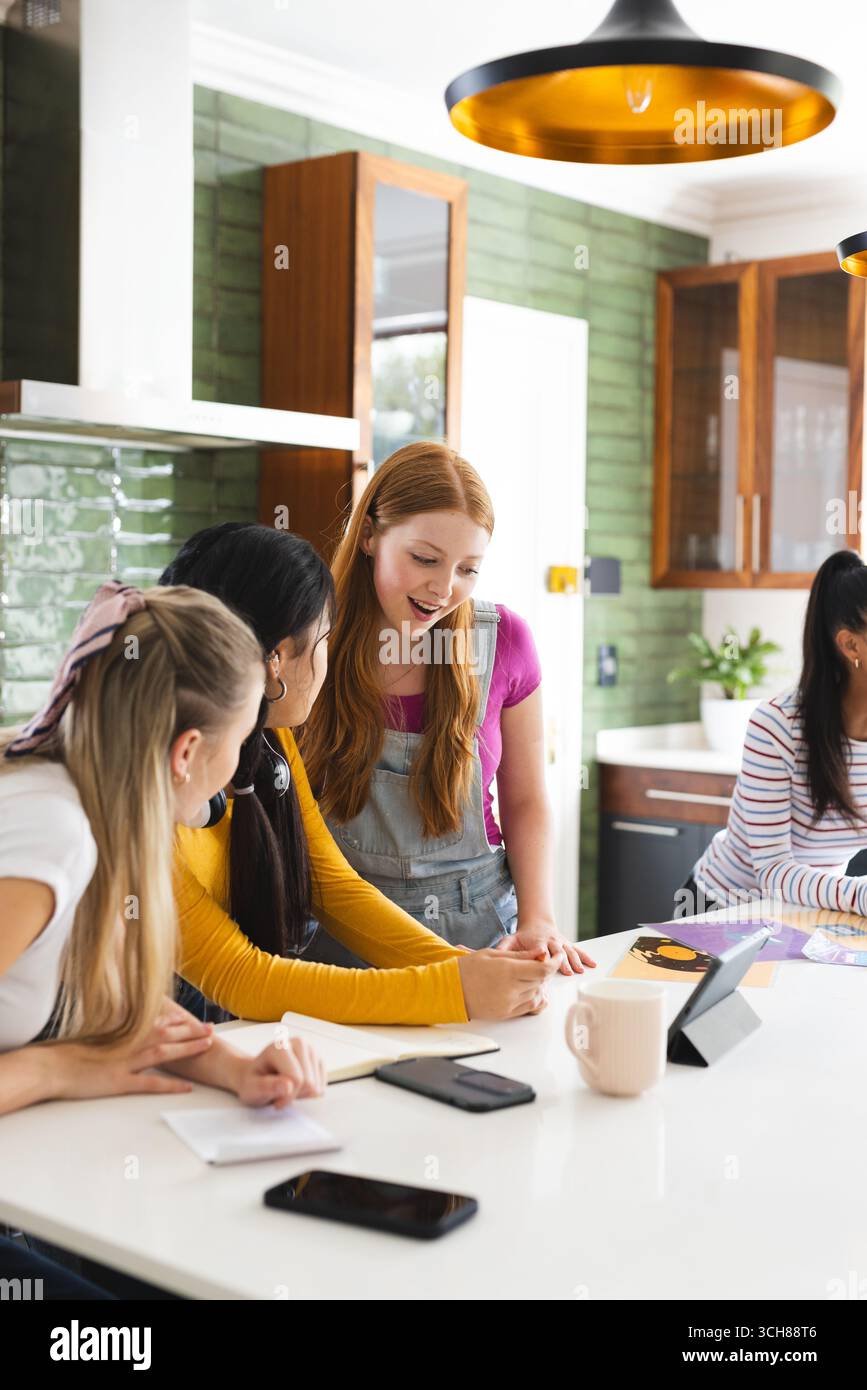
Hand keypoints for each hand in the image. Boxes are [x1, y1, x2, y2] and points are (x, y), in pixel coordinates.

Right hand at [53, 1009, 214, 1101]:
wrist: (49, 1067)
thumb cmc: (68, 1054)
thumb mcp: (95, 1039)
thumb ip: (114, 1034)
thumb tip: (127, 1030)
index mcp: (121, 1033)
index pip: (156, 1023)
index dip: (177, 1021)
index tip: (193, 1019)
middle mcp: (127, 1044)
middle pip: (166, 1034)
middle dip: (190, 1031)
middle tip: (211, 1029)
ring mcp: (125, 1063)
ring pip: (164, 1052)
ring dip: (187, 1049)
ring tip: (208, 1046)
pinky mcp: (119, 1082)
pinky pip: (150, 1084)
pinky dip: (170, 1084)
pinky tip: (187, 1086)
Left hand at [232, 1038, 326, 1109]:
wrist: (258, 1076)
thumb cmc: (254, 1082)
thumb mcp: (252, 1088)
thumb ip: (267, 1087)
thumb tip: (288, 1086)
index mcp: (280, 1046)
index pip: (296, 1079)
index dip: (287, 1097)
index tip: (275, 1101)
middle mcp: (298, 1043)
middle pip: (309, 1083)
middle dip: (295, 1095)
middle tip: (280, 1094)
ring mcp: (311, 1050)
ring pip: (317, 1087)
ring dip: (301, 1095)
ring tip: (286, 1089)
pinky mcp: (319, 1061)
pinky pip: (321, 1088)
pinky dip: (308, 1094)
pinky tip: (296, 1087)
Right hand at [456, 948, 559, 1020]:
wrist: (448, 991)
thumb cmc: (467, 969)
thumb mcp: (493, 954)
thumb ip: (520, 955)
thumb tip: (541, 953)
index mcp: (508, 970)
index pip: (543, 969)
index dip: (555, 962)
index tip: (557, 956)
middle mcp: (511, 989)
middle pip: (542, 981)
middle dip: (545, 971)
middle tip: (540, 963)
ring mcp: (509, 1004)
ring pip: (537, 994)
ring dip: (539, 985)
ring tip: (530, 976)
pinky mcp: (506, 1014)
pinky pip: (529, 1007)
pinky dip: (534, 998)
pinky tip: (529, 990)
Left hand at [496, 921, 596, 976]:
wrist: (537, 923)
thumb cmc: (522, 936)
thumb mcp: (510, 940)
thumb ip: (504, 948)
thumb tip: (494, 956)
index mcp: (536, 941)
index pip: (539, 948)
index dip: (542, 954)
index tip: (545, 959)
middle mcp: (550, 941)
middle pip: (557, 951)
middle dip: (561, 961)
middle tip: (566, 971)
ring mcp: (560, 943)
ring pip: (569, 951)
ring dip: (574, 961)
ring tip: (579, 971)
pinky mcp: (567, 944)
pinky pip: (577, 950)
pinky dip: (585, 957)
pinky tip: (592, 964)